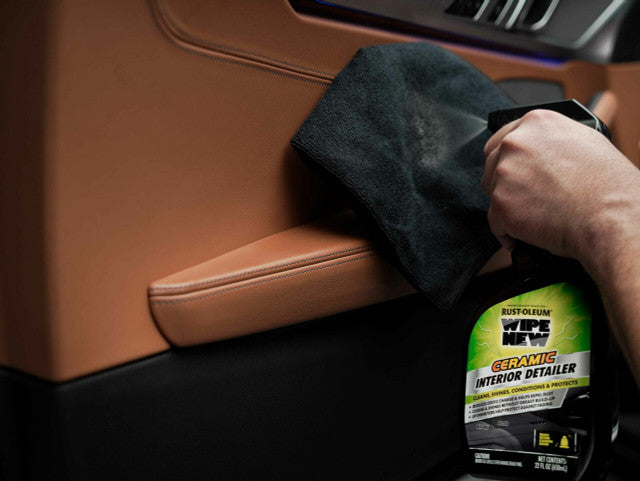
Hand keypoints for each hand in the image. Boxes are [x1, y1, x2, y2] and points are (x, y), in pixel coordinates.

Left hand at [481, 108, 639, 275]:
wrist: (610, 215)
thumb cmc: (607, 185)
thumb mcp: (583, 141)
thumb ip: (549, 140)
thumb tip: (538, 150)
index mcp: (535, 123)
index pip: (501, 140)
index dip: (508, 161)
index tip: (515, 173)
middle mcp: (515, 143)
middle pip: (492, 166)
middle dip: (507, 183)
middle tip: (530, 197)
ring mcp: (505, 173)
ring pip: (492, 192)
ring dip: (508, 205)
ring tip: (536, 214)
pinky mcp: (501, 203)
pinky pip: (494, 222)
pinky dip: (507, 231)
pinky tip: (524, 234)